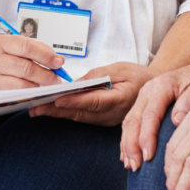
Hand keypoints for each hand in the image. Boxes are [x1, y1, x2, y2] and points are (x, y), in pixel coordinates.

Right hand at [0, 33, 65, 94]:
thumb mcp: (8, 45)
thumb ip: (31, 49)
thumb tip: (56, 60)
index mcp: (0, 42)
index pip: (27, 46)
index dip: (46, 55)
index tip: (58, 62)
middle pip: (26, 68)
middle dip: (46, 74)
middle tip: (56, 78)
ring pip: (21, 84)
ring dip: (39, 86)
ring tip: (49, 86)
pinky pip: (14, 95)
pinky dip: (28, 95)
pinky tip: (35, 93)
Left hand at [28, 61, 156, 125]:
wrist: (154, 90)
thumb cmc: (138, 76)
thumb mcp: (120, 68)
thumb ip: (97, 76)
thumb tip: (75, 84)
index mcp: (119, 99)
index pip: (92, 101)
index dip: (73, 101)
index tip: (56, 100)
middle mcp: (112, 114)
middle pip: (81, 113)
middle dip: (57, 111)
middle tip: (35, 108)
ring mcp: (108, 120)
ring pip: (79, 118)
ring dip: (58, 114)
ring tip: (38, 109)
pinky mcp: (103, 121)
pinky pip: (83, 118)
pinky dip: (67, 113)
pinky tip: (53, 110)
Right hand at [119, 57, 189, 171]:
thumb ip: (189, 103)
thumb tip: (176, 121)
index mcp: (161, 86)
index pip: (150, 115)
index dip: (147, 137)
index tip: (148, 156)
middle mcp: (148, 90)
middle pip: (134, 120)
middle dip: (132, 145)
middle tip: (135, 166)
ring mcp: (144, 96)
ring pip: (129, 122)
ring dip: (127, 145)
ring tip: (130, 165)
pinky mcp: (144, 103)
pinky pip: (131, 122)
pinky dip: (128, 139)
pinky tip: (128, 155)